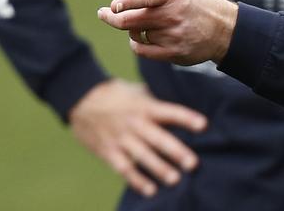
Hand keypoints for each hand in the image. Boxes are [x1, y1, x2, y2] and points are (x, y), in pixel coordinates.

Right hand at [69, 78, 206, 197]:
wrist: (80, 98)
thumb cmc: (117, 94)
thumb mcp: (139, 92)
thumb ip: (158, 102)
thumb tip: (183, 108)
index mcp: (146, 107)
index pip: (170, 112)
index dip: (187, 118)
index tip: (204, 125)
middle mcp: (135, 123)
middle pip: (158, 139)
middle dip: (176, 152)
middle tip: (192, 164)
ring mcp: (120, 139)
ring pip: (142, 156)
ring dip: (159, 169)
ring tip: (175, 180)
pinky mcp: (108, 151)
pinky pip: (124, 168)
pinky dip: (137, 181)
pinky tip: (150, 191)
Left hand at [97, 0, 239, 65]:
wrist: (223, 28)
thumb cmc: (190, 0)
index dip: (126, 1)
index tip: (113, 6)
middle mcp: (173, 14)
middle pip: (127, 20)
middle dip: (110, 17)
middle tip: (104, 13)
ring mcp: (173, 35)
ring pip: (134, 33)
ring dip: (133, 28)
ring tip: (147, 23)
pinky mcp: (173, 53)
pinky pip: (140, 50)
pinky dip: (137, 43)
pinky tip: (146, 36)